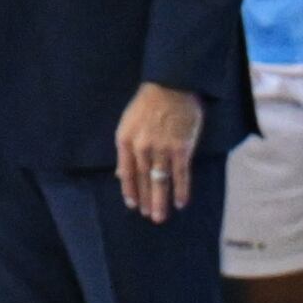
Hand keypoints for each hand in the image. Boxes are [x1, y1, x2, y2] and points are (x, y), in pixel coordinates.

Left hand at [113, 80, 204, 221]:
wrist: (171, 85)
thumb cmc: (148, 103)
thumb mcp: (127, 124)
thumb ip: (125, 149)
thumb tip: (121, 173)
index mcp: (125, 142)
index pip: (127, 173)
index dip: (130, 191)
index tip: (132, 206)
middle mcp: (142, 149)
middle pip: (143, 180)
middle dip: (145, 201)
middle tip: (148, 217)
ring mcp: (162, 149)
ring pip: (160, 181)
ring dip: (160, 200)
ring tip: (160, 216)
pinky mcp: (181, 148)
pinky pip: (181, 174)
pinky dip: (182, 189)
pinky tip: (181, 202)